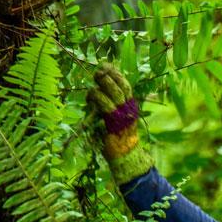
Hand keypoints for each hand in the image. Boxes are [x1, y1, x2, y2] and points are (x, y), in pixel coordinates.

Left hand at [88, 63, 153, 183]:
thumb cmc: (118, 137)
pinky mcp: (115, 122)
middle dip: (109, 75)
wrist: (125, 155)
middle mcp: (129, 108)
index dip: (116, 74)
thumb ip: (110, 106)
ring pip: (114, 93)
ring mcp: (123, 115)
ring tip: (94, 80)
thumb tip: (97, 93)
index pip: (125, 85)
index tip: (106, 66)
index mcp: (131, 106)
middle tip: (98, 70)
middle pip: (121, 86)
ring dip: (103, 83)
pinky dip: (97, 97)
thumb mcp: (116, 118)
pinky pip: (105, 105)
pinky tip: (90, 97)